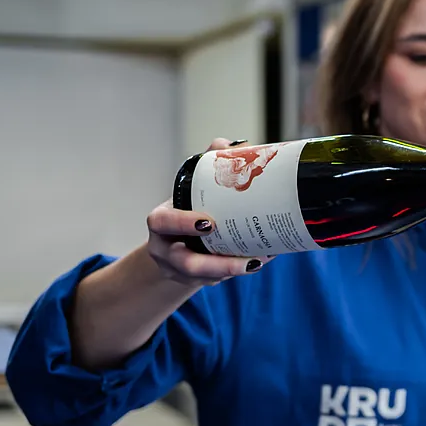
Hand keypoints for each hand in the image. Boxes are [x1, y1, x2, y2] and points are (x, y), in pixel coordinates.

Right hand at [146, 138, 272, 285]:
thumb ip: (208, 166)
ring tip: (260, 260)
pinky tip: (263, 258)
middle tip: (247, 257)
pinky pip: (219, 279)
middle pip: (185, 263)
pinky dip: (240, 268)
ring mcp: (180, 270)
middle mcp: (167, 249)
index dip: (181, 223)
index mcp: (162, 222)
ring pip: (205, 277)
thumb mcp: (192, 188)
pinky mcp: (198, 281)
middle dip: (216, 263)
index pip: (162, 222)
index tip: (208, 222)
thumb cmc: (188, 209)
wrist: (177, 242)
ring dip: (234, 270)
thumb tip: (234, 145)